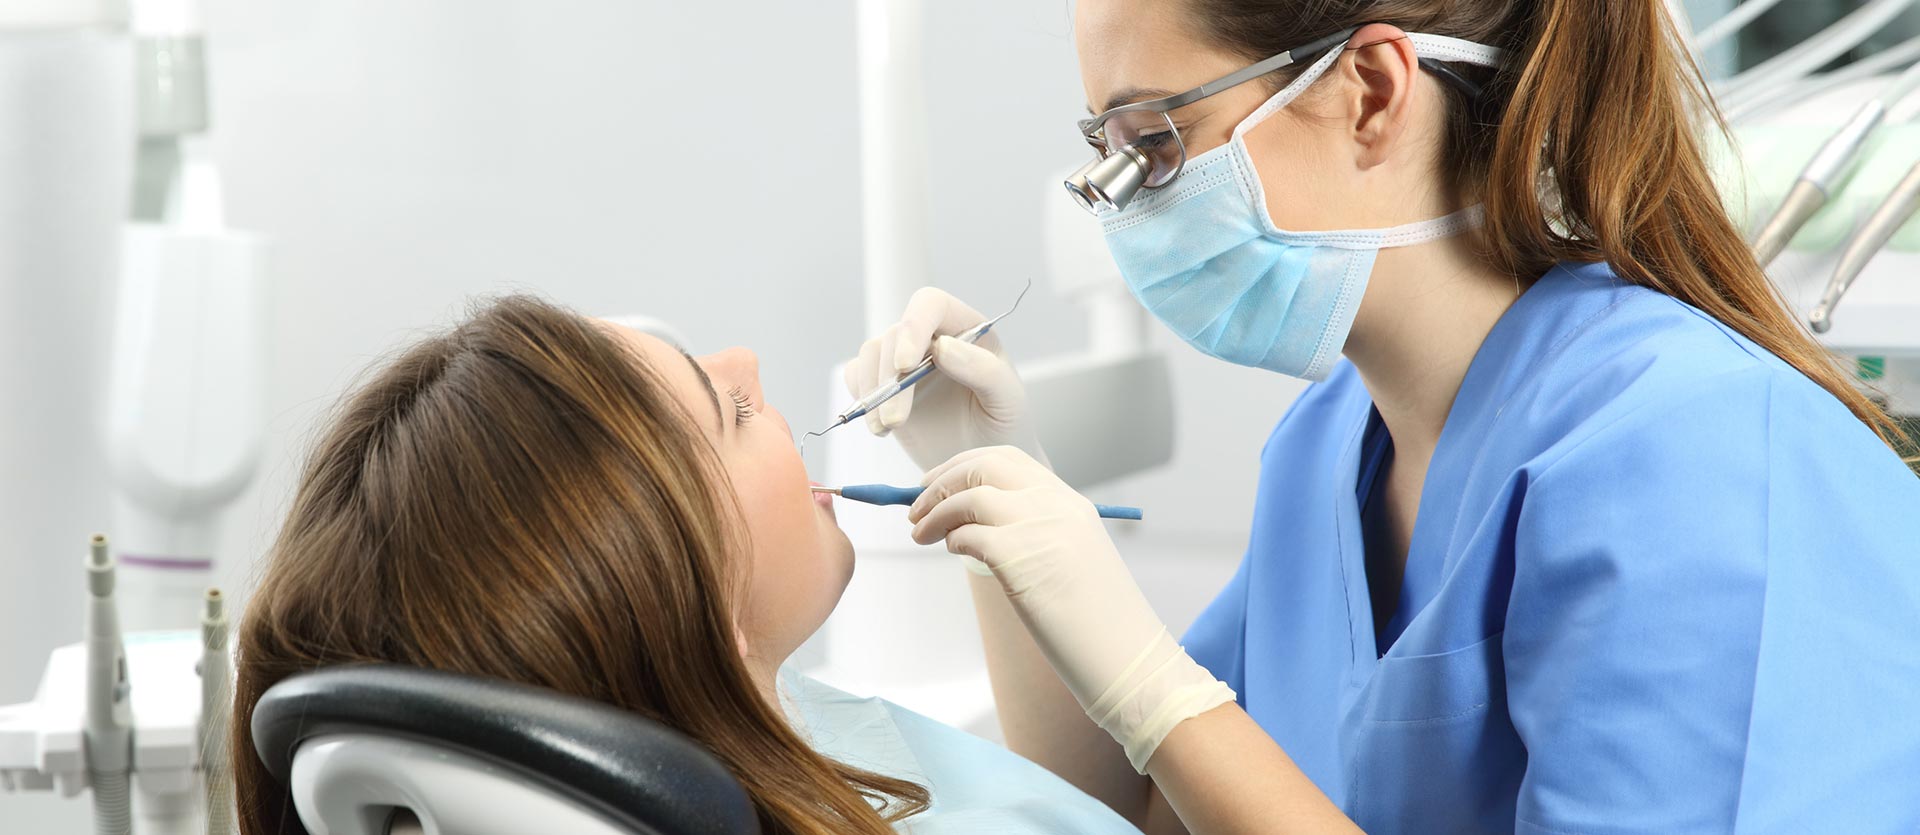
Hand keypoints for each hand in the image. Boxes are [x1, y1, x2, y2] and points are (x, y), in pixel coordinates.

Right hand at [844, 288, 1045, 471]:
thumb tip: (943, 347)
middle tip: (897, 421)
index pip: (931, 305)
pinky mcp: (885, 386)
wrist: (981, 464)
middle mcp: (933, 338)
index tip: (906, 364)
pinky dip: (862, 400)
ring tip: (889, 427)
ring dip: (873, 391)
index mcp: (967, 330)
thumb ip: (984, 370)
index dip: (914, 326)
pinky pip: (858, 376)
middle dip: (891, 379)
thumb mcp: (1008, 400)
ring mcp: (906, 362)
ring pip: (872, 354)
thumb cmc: (1003, 427)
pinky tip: (882, 428)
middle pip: (896, 335)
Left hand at [906, 446, 1233, 771]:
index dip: (965, 465)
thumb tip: (972, 525)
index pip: (1007, 461)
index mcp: (1069, 501)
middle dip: (942, 480)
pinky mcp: (1019, 555)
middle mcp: (1054, 504)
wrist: (1126, 655)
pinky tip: (952, 551)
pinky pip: (967, 533)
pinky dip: (951, 538)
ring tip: (920, 533)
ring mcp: (1038, 526)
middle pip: (983, 466)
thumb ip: (1033, 533)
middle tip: (916, 504)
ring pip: (969, 495)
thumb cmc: (1096, 620)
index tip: (940, 482)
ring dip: (935, 511)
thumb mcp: (1070, 558)